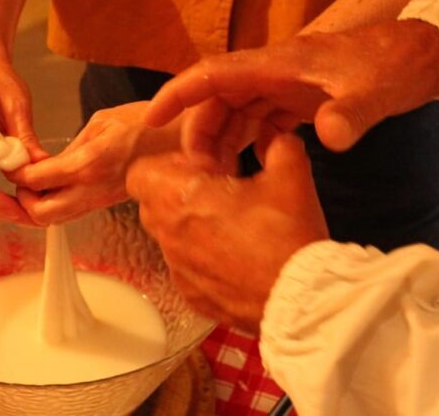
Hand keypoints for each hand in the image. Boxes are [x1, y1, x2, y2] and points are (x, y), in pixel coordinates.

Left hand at [13, 102, 178, 224]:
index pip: (36, 180)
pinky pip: (71, 213)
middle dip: (23, 201)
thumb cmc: (147, 126)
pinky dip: (55, 204)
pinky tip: (55, 186)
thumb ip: (73, 145)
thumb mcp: (103, 122)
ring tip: (36, 186)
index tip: (12, 164)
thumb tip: (53, 160)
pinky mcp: (105, 205)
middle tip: (22, 182)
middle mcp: (90, 189)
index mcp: (87, 164)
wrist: (180, 148)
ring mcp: (99, 201)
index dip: (17, 174)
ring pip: (55, 220)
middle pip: (41, 214)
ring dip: (38, 206)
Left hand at [126, 134, 328, 331]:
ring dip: (192, 225)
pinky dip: (203, 258)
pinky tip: (238, 256)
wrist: (299, 298)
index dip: (167, 165)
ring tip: (232, 224)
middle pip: (153, 203)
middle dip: (179, 193)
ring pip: (170, 237)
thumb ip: (280, 147)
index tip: (200, 168)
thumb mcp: (291, 177)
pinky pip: (186, 268)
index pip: (139, 173)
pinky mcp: (191, 295)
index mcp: (179, 197)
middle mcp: (168, 234)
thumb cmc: (286, 236)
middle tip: (218, 191)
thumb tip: (279, 139)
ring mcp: (178, 269)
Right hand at [145, 20, 438, 151]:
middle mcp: (271, 72)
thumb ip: (352, 113)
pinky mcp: (294, 98)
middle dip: (200, 132)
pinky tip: (251, 166)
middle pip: (217, 99)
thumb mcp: (376, 91)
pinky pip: (258, 119)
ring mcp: (282, 85)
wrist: (420, 55)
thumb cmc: (393, 65)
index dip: (178, 95)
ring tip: (218, 177)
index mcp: (277, 64)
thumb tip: (329, 138)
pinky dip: (247, 142)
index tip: (151, 120)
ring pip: (235, 111)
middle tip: (199, 173)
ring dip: (222, 141)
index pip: (213, 74)